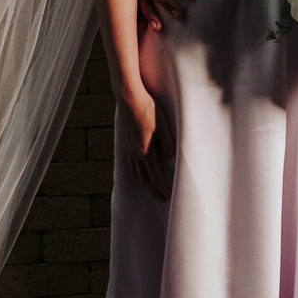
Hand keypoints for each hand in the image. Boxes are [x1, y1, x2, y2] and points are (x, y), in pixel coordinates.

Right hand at [121, 85, 173, 201]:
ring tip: (152, 189)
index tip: (170, 197)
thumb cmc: (149, 109)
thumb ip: (168, 145)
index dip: (163, 188)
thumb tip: (171, 163)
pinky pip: (131, 164)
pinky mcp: (126, 143)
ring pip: (136, 173)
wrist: (129, 98)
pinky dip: (136, 173)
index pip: (156, 176)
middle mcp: (135, 154)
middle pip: (145, 179)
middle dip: (154, 191)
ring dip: (145, 183)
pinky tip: (139, 172)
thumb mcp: (163, 126)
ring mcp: (129, 149)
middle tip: (162, 199)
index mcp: (146, 152)